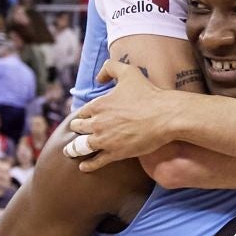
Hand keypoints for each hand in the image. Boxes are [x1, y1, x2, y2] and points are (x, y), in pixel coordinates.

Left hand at [67, 61, 183, 169]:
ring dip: (74, 148)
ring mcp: (105, 140)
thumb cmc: (148, 94)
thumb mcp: (128, 72)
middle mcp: (97, 123)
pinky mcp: (115, 153)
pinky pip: (95, 162)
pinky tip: (83, 167)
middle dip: (78, 129)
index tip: (85, 118)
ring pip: (82, 146)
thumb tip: (99, 78)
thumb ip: (110, 68)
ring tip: (70, 151)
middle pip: (79, 128)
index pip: (83, 112)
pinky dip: (87, 165)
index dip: (84, 115)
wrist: (165, 116)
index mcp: (98, 105)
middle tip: (78, 132)